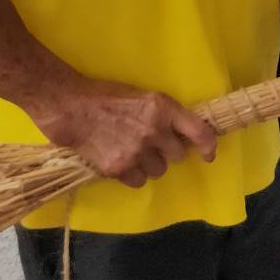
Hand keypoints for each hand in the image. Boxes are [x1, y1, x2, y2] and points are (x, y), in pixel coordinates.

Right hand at [28, 77, 216, 187]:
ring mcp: (137, 151)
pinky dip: (132, 175)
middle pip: (178, 156)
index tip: (208, 154)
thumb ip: (165, 115)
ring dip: (149, 165)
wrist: (71, 107)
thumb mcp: (144, 97)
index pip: (199, 132)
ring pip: (158, 171)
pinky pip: (139, 181)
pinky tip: (120, 160)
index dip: (208, 146)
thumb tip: (183, 135)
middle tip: (151, 144)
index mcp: (163, 108)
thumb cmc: (107, 97)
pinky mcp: (119, 168)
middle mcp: (154, 130)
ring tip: (132, 151)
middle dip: (167, 152)